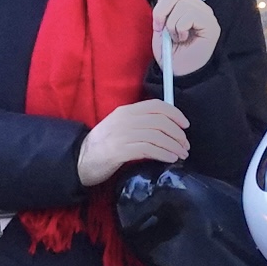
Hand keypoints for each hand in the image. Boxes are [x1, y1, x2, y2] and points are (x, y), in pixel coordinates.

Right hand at [74, 97, 190, 186]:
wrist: (81, 160)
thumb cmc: (103, 145)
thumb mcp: (120, 127)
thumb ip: (139, 123)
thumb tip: (166, 126)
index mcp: (126, 111)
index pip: (156, 106)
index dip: (175, 114)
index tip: (185, 125)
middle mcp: (124, 120)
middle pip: (160, 121)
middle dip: (177, 134)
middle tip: (185, 145)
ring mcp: (121, 135)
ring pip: (157, 136)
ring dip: (173, 146)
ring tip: (181, 155)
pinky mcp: (119, 151)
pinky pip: (148, 149)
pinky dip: (163, 154)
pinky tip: (170, 159)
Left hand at [154, 0, 220, 76]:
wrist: (179, 72)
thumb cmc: (170, 52)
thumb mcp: (161, 25)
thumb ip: (163, 7)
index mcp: (189, 5)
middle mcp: (200, 7)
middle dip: (161, 10)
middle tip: (161, 28)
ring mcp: (207, 15)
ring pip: (180, 3)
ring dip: (170, 24)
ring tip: (175, 37)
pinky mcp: (210, 25)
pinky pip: (187, 16)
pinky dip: (179, 29)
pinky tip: (183, 39)